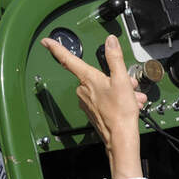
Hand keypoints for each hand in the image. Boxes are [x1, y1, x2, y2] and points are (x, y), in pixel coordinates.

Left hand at [41, 35, 146, 177]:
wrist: (121, 137)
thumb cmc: (120, 112)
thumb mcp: (121, 80)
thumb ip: (114, 58)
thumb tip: (110, 41)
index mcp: (88, 78)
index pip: (68, 59)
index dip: (56, 48)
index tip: (47, 41)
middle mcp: (83, 90)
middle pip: (97, 74)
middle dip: (115, 77)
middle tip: (128, 85)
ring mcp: (86, 102)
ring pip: (103, 87)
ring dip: (119, 90)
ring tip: (130, 98)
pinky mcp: (92, 111)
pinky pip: (104, 99)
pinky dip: (116, 99)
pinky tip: (127, 104)